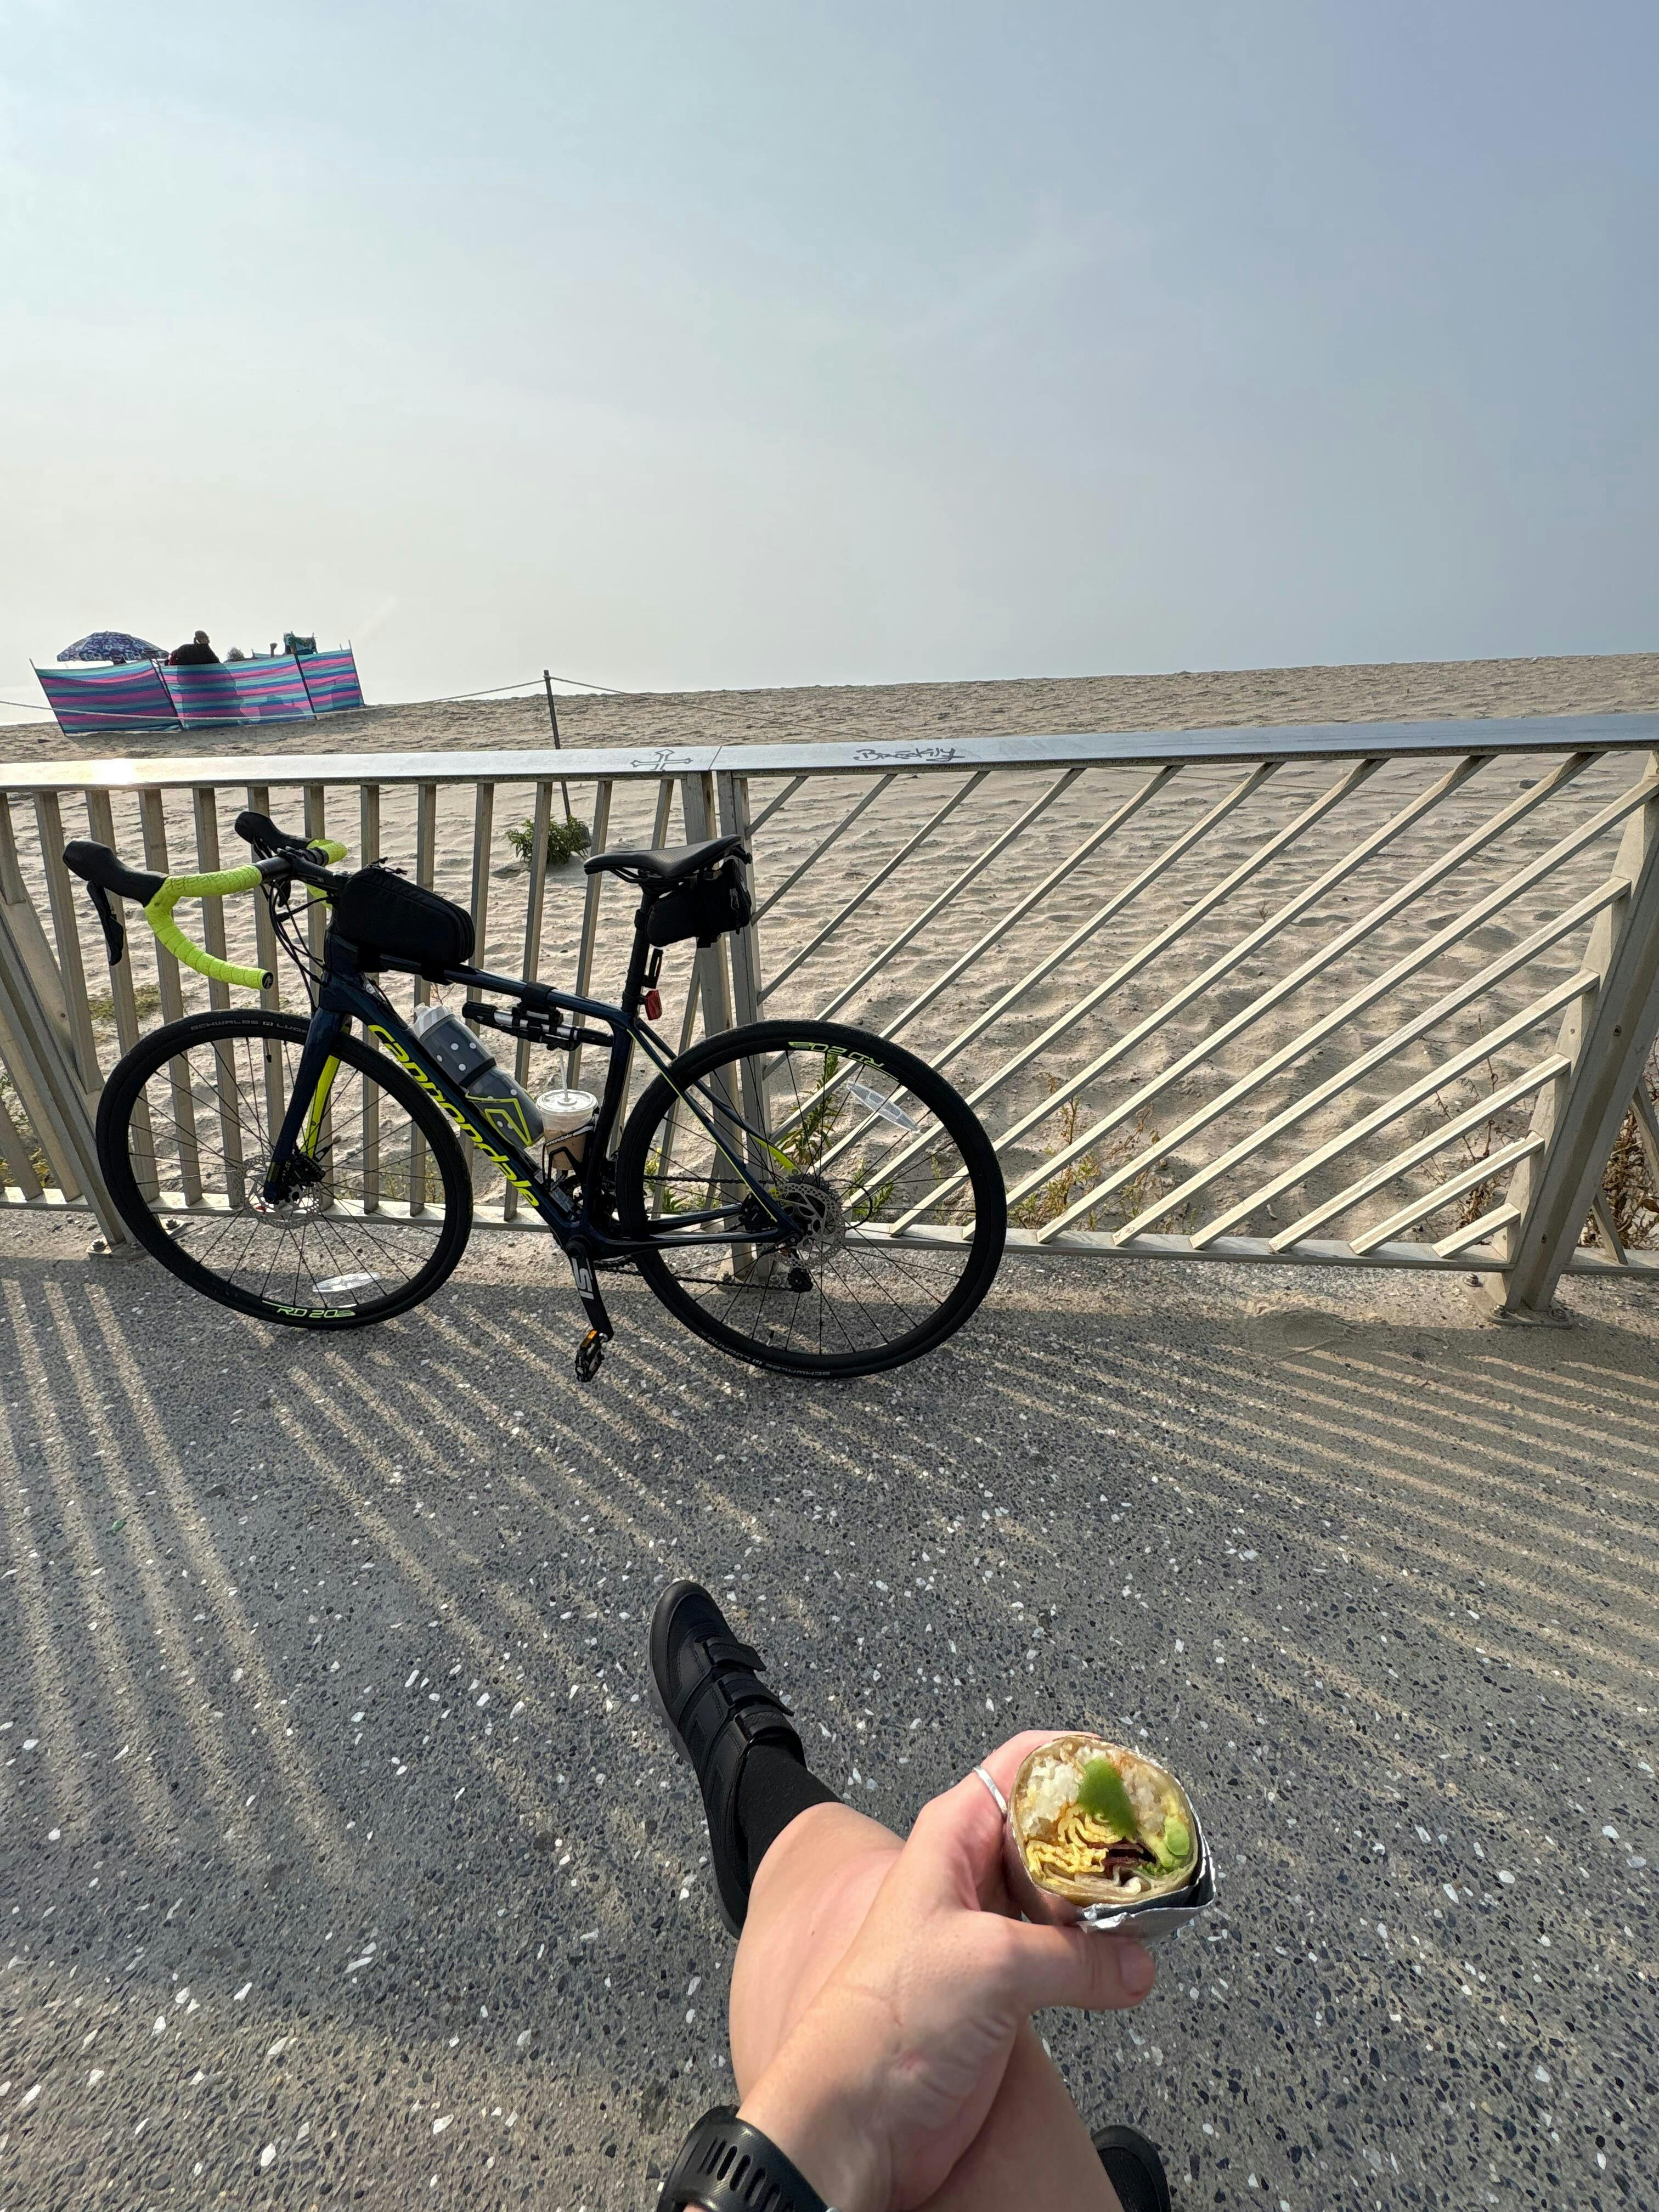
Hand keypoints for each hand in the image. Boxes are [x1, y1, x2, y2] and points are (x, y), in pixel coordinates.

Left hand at [736, 1731, 1155, 2211]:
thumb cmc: (896, 2012)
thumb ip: (1076, 1958)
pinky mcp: (1003, 1985)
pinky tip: (1132, 1964)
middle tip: (1159, 1852)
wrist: (861, 2111)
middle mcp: (971, 1872)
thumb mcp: (995, 1963)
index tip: (1131, 1774)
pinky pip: (1062, 1954)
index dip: (1075, 1759)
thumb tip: (1139, 1962)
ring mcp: (988, 1929)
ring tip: (1157, 1906)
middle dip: (1104, 1840)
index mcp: (954, 1834)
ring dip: (1105, 1903)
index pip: (1021, 1765)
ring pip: (1060, 1894)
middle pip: (1050, 1830)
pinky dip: (1097, 1956)